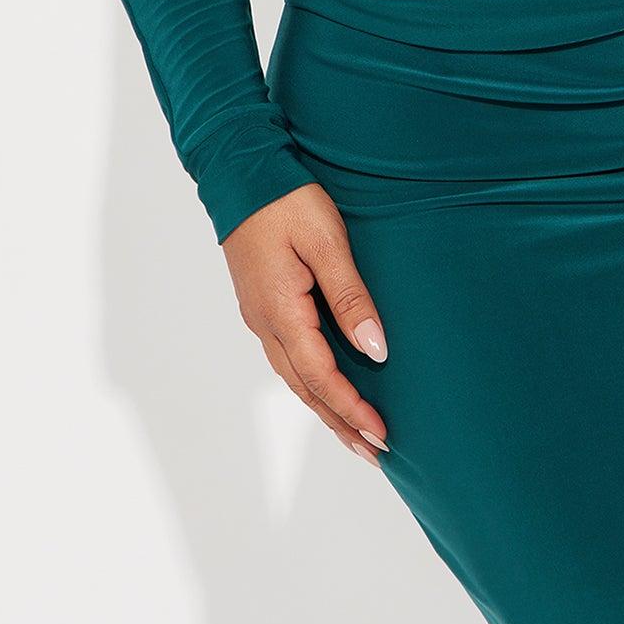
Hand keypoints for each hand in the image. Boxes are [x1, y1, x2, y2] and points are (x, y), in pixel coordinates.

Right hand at [222, 182, 391, 464]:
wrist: (241, 171)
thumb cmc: (286, 200)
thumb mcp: (326, 241)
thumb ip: (350, 296)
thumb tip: (375, 349)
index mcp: (281, 312)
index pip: (321, 377)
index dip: (352, 409)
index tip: (382, 435)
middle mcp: (266, 323)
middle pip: (306, 388)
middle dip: (340, 422)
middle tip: (375, 452)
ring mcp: (260, 316)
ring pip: (294, 377)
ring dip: (325, 408)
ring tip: (356, 435)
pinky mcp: (262, 304)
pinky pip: (288, 357)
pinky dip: (311, 382)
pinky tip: (326, 387)